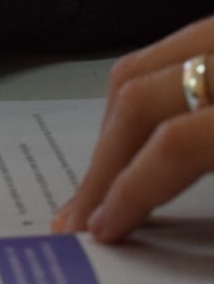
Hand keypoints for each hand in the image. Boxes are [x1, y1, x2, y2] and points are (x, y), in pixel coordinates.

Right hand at [53, 16, 213, 241]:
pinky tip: (140, 136)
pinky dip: (139, 96)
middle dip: (102, 163)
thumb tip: (146, 209)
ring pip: (137, 69)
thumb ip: (206, 164)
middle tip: (82, 211)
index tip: (106, 229)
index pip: (174, 144)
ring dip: (110, 128)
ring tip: (102, 177)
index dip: (132, 192)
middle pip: (136, 98)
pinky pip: (164, 55)